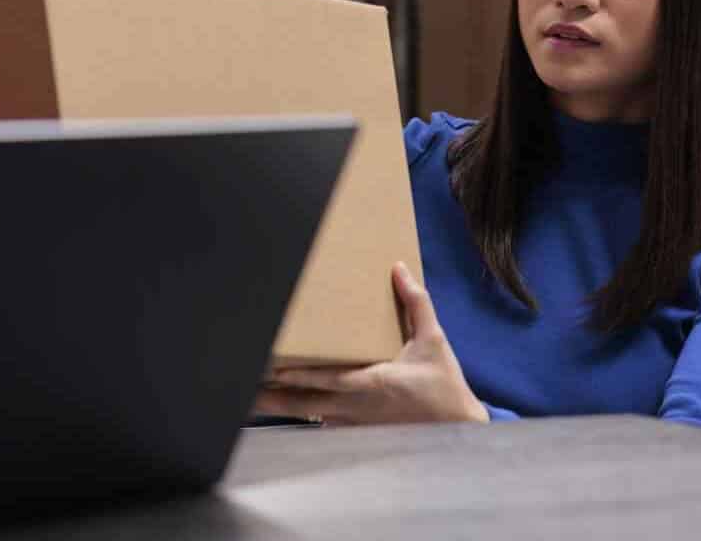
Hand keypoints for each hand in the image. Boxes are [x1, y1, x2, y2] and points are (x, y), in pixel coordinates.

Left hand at [257, 263, 487, 425]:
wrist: (458, 430)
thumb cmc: (444, 385)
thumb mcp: (434, 340)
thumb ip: (416, 303)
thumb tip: (399, 269)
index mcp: (374, 382)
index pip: (329, 379)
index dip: (299, 376)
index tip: (272, 371)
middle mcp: (358, 406)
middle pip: (306, 403)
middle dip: (272, 397)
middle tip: (242, 391)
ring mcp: (355, 422)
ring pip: (309, 415)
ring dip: (279, 407)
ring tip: (249, 401)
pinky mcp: (357, 431)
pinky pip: (321, 424)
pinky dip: (299, 416)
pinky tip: (278, 411)